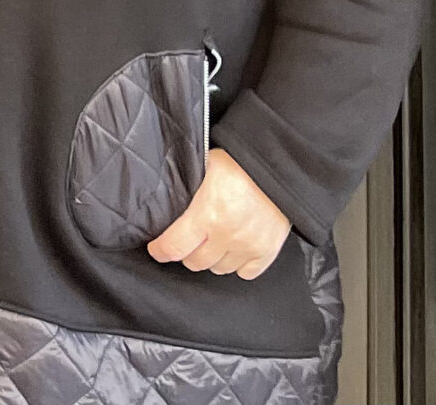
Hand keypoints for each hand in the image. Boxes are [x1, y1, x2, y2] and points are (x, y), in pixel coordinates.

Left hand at [148, 149, 290, 277]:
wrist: (279, 167)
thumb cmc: (240, 162)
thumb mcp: (204, 165)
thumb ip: (185, 184)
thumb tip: (162, 190)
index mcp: (207, 213)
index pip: (174, 247)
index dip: (161, 251)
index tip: (156, 249)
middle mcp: (227, 235)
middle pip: (195, 262)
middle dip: (186, 252)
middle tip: (186, 241)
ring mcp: (249, 246)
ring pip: (219, 269)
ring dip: (211, 258)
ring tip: (211, 242)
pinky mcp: (268, 251)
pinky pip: (246, 273)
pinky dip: (237, 264)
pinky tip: (233, 250)